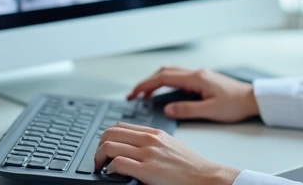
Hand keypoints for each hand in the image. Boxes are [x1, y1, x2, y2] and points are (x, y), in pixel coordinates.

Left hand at [94, 123, 240, 184]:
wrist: (204, 177)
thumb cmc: (188, 165)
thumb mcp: (169, 145)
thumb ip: (152, 142)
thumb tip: (133, 148)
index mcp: (154, 132)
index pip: (120, 126)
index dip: (107, 137)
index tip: (105, 149)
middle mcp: (149, 140)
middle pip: (110, 133)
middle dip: (98, 146)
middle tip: (99, 159)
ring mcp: (148, 154)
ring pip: (109, 146)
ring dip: (99, 158)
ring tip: (102, 168)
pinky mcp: (147, 170)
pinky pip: (117, 164)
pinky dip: (109, 169)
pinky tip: (114, 174)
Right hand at [126, 66, 258, 121]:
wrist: (253, 99)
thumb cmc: (236, 104)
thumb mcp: (210, 111)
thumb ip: (187, 109)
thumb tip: (167, 109)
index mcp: (196, 78)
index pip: (164, 78)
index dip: (146, 85)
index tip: (134, 93)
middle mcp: (196, 73)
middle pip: (165, 73)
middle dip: (147, 82)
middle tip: (134, 95)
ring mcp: (200, 75)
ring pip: (171, 74)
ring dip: (156, 82)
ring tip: (145, 95)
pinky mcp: (203, 80)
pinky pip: (179, 78)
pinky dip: (167, 83)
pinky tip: (164, 94)